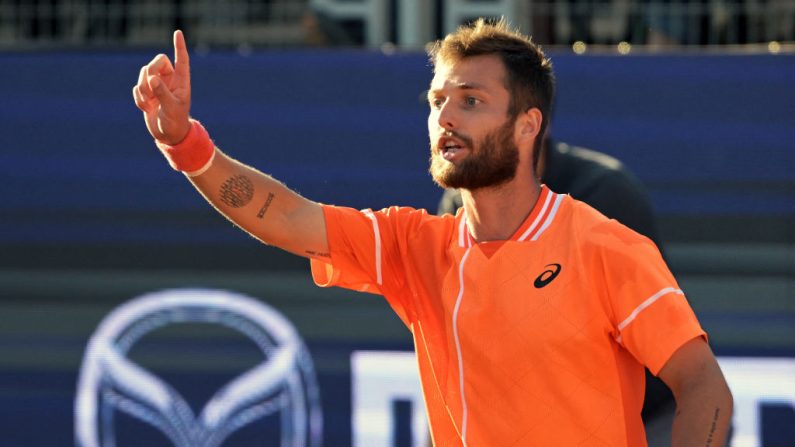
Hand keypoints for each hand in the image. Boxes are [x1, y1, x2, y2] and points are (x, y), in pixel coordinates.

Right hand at [132, 30, 191, 144]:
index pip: (181, 59)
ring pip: (144, 73)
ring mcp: (157, 86)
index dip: (179, 46)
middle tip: (149, 86)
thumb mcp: (171, 109)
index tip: (177, 32)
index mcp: (181, 81)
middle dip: (150, 71)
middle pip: (157, 61)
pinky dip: (139, 97)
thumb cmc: (175, 122)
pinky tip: (146, 108)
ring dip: (143, 87)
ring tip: (149, 103)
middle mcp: (169, 80)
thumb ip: (162, 93)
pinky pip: (137, 87)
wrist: (167, 135)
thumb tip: (152, 78)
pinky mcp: (146, 92)